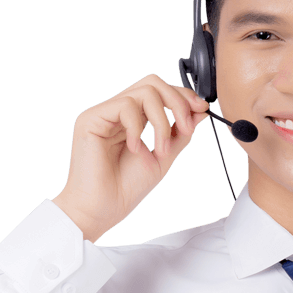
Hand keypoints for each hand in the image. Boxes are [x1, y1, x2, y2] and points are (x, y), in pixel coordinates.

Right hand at [52, 74, 209, 242]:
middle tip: (185, 127)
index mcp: (131, 119)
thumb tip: (200, 111)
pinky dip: (138, 127)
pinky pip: (125, 106)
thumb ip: (180, 132)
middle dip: (177, 102)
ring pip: (143, 92)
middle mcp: (116, 112)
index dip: (182, 96)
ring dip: (161, 121)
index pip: (159, 92)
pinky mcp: (91, 118)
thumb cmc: (126, 188)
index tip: (201, 109)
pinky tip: (135, 148)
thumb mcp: (164, 156)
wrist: (102, 209)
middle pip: (152, 83)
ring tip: (159, 149)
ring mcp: (103, 113)